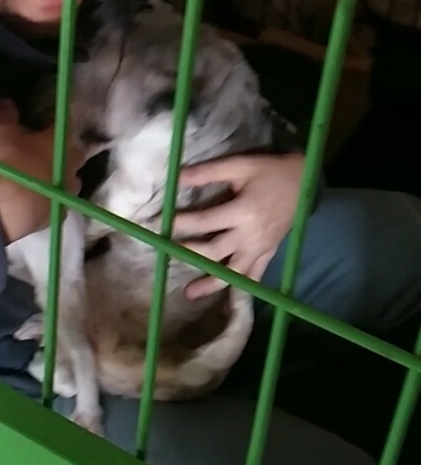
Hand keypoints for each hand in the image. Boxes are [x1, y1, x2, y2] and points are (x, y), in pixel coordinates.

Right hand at [0, 100, 84, 243]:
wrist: (4, 209)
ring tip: (38, 177)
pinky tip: (35, 198)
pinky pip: (59, 200)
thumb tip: (6, 101)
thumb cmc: (7, 163)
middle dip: (61, 152)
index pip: (66, 124)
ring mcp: (69, 191)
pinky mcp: (61, 213)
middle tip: (40, 151)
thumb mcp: (1, 132)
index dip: (54, 123)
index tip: (42, 125)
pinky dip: (50, 198)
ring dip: (58, 176)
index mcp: (63, 141)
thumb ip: (6, 114)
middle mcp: (73, 165)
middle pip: (73, 154)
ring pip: (69, 180)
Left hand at [171, 152, 304, 299]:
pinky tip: (226, 299)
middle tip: (167, 254)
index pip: (205, 221)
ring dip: (211, 283)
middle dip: (189, 253)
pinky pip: (255, 276)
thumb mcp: (240, 165)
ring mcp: (260, 248)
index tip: (160, 223)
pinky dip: (241, 288)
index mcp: (243, 212)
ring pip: (234, 272)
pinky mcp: (268, 253)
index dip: (181, 223)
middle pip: (215, 251)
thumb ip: (209, 172)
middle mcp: (250, 235)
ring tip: (189, 293)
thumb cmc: (269, 171)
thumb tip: (178, 176)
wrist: (303, 181)